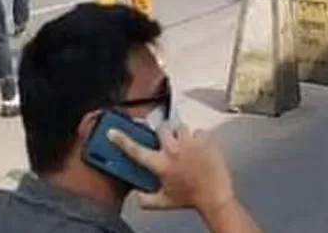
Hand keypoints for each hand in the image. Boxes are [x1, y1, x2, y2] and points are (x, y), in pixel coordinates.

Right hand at [111, 126, 237, 216]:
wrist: (214, 196)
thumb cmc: (190, 198)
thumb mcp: (164, 202)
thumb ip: (146, 200)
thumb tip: (137, 195)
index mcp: (160, 164)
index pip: (135, 150)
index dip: (121, 140)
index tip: (113, 132)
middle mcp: (173, 150)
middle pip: (161, 128)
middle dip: (163, 133)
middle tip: (167, 142)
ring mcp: (189, 143)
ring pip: (180, 126)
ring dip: (180, 134)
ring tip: (184, 146)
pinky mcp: (204, 139)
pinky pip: (197, 131)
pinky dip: (197, 138)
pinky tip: (198, 149)